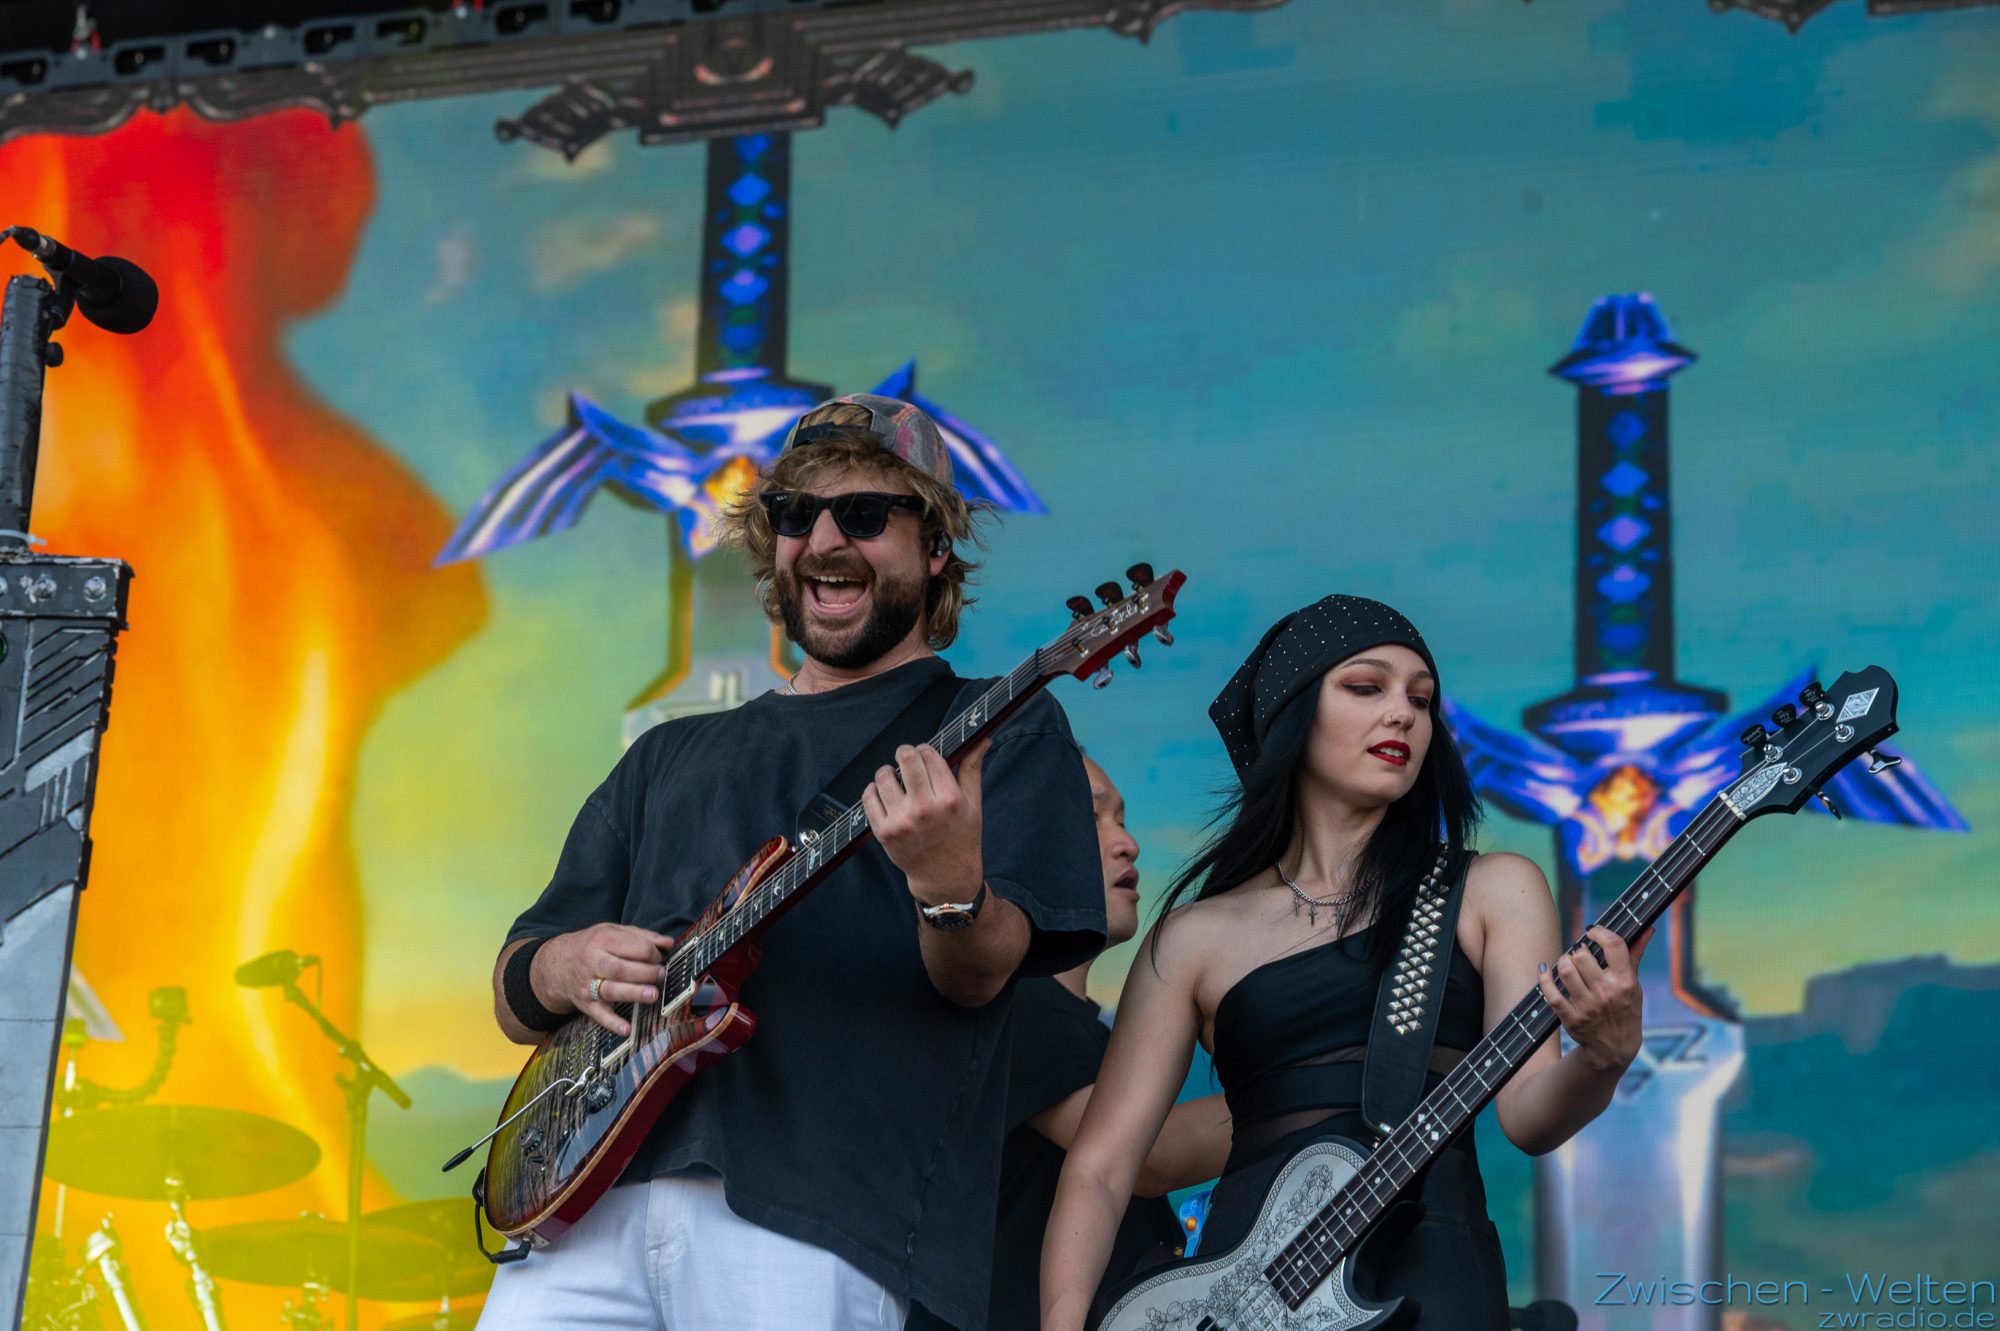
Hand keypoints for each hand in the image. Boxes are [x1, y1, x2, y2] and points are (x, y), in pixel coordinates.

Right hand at [533, 923, 676, 1036]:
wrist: (556, 963)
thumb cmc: (592, 945)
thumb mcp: (612, 931)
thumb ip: (641, 936)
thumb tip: (668, 943)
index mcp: (602, 940)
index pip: (632, 946)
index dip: (652, 953)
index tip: (660, 958)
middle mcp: (593, 962)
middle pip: (621, 969)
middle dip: (645, 972)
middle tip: (661, 974)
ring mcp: (588, 985)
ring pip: (612, 991)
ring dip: (634, 993)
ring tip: (653, 995)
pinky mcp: (586, 1004)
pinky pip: (600, 1015)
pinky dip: (613, 1023)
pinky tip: (627, 1029)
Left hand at [862, 739, 989, 907]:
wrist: (945, 877)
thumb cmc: (962, 837)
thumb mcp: (974, 804)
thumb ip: (972, 768)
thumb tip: (981, 739)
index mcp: (949, 799)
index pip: (929, 755)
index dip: (926, 749)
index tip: (925, 754)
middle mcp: (924, 809)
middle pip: (905, 758)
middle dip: (906, 754)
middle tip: (908, 760)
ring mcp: (901, 821)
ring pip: (883, 775)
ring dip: (888, 772)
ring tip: (896, 779)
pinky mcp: (883, 832)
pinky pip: (869, 797)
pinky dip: (874, 790)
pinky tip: (885, 794)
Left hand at [1537, 925, 1651, 1073]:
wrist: (1614, 1049)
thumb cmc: (1626, 1010)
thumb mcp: (1634, 985)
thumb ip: (1635, 955)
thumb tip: (1646, 929)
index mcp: (1625, 982)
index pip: (1613, 945)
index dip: (1599, 932)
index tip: (1593, 932)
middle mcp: (1606, 993)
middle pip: (1581, 955)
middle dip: (1578, 951)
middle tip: (1580, 955)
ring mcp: (1587, 1006)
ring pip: (1565, 970)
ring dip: (1562, 961)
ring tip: (1567, 964)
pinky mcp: (1571, 1018)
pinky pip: (1551, 993)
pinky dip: (1544, 978)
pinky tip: (1545, 971)